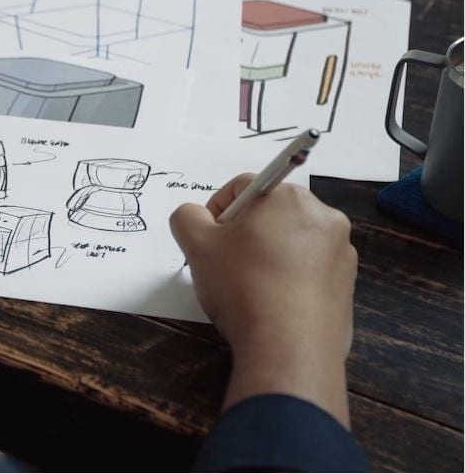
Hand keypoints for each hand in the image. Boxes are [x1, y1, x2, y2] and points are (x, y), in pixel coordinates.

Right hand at [170, 174, 357, 426]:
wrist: (289, 348)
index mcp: (287, 196)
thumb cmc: (241, 285)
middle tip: (224, 263)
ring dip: (268, 254)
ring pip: (292, 241)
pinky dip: (290, 277)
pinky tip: (273, 303)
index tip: (206, 241)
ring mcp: (341, 251)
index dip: (216, 211)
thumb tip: (196, 217)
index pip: (242, 188)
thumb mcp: (196, 246)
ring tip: (249, 287)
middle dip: (245, 233)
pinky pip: (311, 269)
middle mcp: (323, 215)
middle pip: (270, 213)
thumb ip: (186, 217)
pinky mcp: (348, 283)